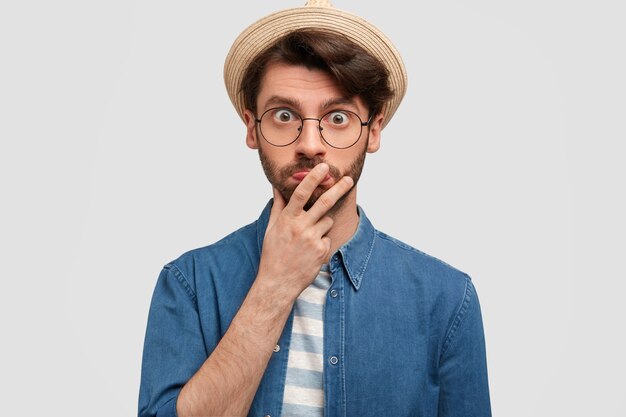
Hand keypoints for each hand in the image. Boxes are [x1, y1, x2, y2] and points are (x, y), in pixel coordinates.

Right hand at [257, 163, 353, 298]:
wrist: (278, 282)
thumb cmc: (273, 253)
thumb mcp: (272, 228)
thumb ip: (278, 206)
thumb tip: (276, 187)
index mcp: (287, 219)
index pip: (301, 194)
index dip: (313, 179)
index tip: (323, 167)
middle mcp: (301, 227)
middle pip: (324, 203)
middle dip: (339, 189)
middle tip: (349, 179)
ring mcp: (312, 239)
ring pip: (327, 221)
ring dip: (322, 224)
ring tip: (307, 238)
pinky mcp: (322, 251)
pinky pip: (328, 237)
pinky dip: (322, 241)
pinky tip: (310, 251)